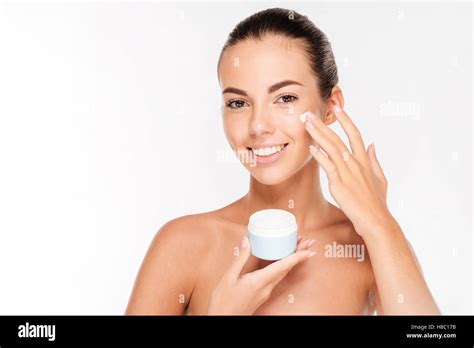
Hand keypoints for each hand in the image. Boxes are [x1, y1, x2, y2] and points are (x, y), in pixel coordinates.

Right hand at [206, 235, 315, 314]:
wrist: (223, 320)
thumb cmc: (223, 302)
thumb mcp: (228, 277)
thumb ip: (240, 258)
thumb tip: (247, 241)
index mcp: (258, 282)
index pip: (283, 266)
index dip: (297, 257)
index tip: (309, 249)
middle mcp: (266, 288)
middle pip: (287, 268)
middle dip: (298, 254)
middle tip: (309, 242)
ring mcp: (266, 292)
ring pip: (282, 273)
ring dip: (292, 260)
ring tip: (297, 247)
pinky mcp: (262, 294)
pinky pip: (276, 277)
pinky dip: (282, 266)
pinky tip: (280, 260)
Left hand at [302, 106, 394, 236]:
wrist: (376, 220)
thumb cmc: (377, 203)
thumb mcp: (380, 179)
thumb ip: (375, 161)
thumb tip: (372, 145)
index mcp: (364, 161)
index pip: (355, 135)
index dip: (346, 120)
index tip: (338, 108)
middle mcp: (356, 163)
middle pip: (338, 138)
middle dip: (323, 124)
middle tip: (310, 113)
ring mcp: (348, 172)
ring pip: (331, 148)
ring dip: (318, 135)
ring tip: (307, 124)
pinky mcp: (340, 183)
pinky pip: (328, 165)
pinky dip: (319, 155)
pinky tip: (311, 147)